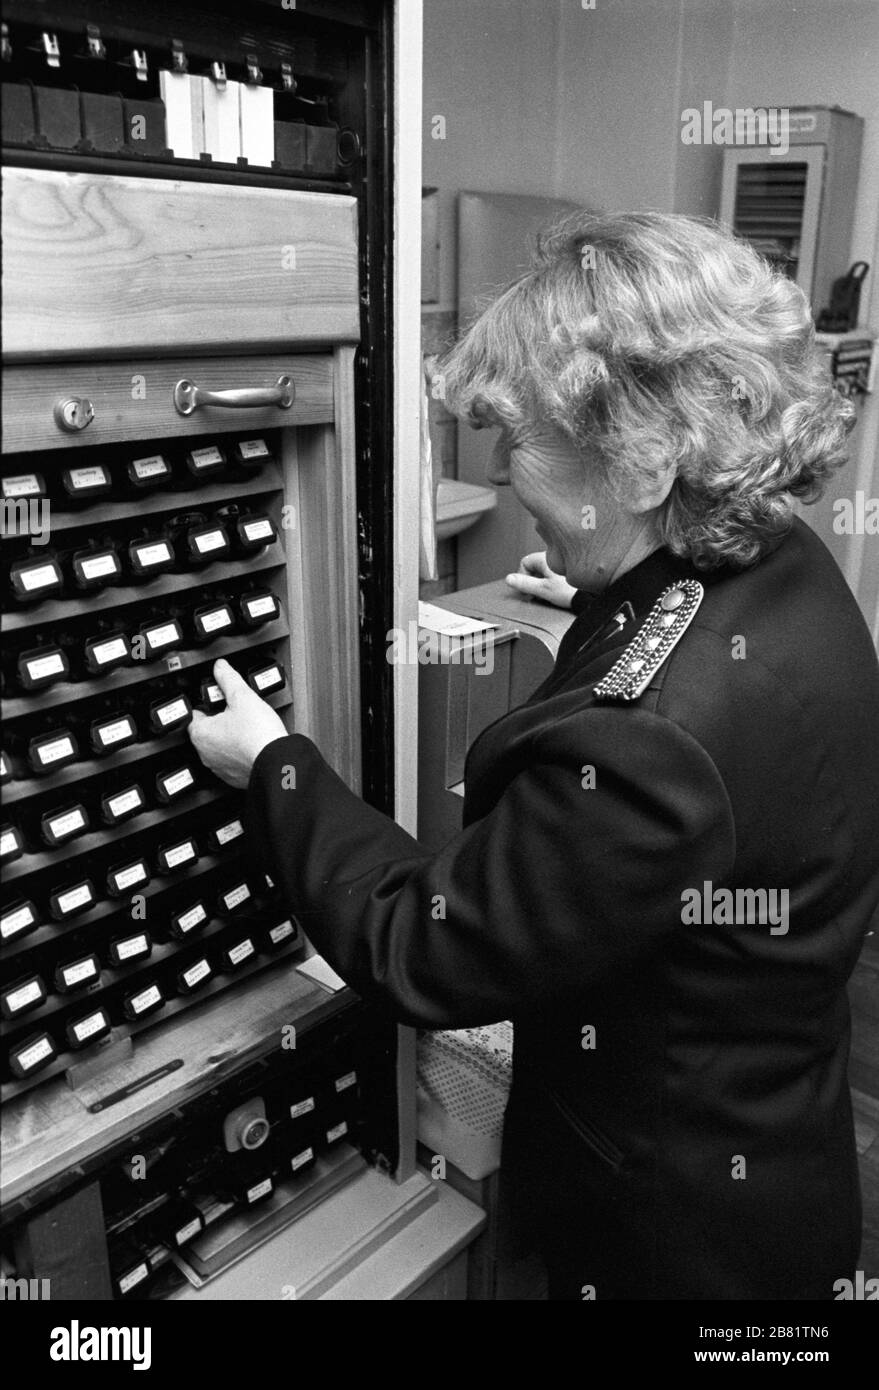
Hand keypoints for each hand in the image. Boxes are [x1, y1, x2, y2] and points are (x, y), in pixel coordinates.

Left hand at [188, 659, 286, 788]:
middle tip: (235, 712)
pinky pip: (232, 762)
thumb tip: (220, 667)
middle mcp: (206, 754)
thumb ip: (228, 678)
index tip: (217, 700)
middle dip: (218, 721)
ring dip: (228, 739)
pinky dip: (239, 753)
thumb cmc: (258, 734)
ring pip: (219, 748)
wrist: (277, 761)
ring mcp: (219, 768)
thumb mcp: (243, 696)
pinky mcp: (234, 778)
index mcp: (201, 733)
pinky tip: (251, 744)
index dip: (207, 704)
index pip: (194, 714)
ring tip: (246, 728)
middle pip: (206, 731)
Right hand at [505, 552, 576, 609]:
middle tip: (536, 593)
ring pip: (545, 570)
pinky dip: (553, 581)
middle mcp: (554, 556)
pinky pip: (555, 572)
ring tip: (549, 593)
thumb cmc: (570, 591)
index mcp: (546, 557)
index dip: (522, 576)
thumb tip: (509, 579)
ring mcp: (563, 561)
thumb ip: (524, 584)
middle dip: (533, 580)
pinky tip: (558, 590)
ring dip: (543, 581)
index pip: (525, 562)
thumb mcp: (543, 589)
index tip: (526, 589)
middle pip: (534, 566)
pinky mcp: (571, 569)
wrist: (591, 596)